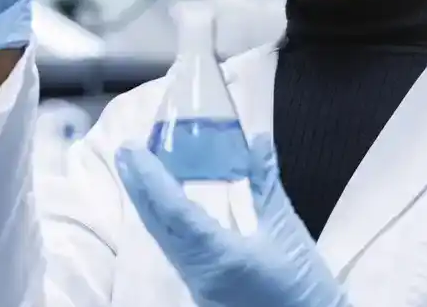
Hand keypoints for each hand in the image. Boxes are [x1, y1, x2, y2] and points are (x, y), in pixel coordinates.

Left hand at [115, 135, 349, 306]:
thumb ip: (267, 182)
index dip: (151, 178)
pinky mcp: (202, 287)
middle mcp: (198, 271)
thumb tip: (257, 138)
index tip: (134, 149)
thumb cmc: (302, 283)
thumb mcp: (287, 230)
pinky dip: (163, 220)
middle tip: (124, 151)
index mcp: (218, 255)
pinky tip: (162, 204)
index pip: (174, 210)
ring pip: (163, 238)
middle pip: (158, 224)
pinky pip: (173, 249)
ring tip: (136, 171)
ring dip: (147, 203)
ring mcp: (197, 283)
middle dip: (139, 186)